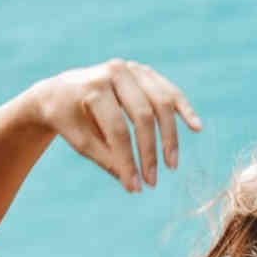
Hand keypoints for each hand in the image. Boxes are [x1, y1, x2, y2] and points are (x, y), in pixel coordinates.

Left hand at [32, 58, 201, 192]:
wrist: (60, 91)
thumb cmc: (69, 119)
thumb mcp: (81, 142)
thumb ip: (107, 160)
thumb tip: (134, 185)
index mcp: (93, 88)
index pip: (117, 130)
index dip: (128, 161)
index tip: (135, 187)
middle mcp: (114, 72)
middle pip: (142, 116)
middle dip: (149, 152)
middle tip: (152, 181)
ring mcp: (132, 69)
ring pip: (161, 104)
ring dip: (170, 137)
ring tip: (171, 165)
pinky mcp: (145, 73)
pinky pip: (169, 91)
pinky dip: (184, 109)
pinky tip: (196, 127)